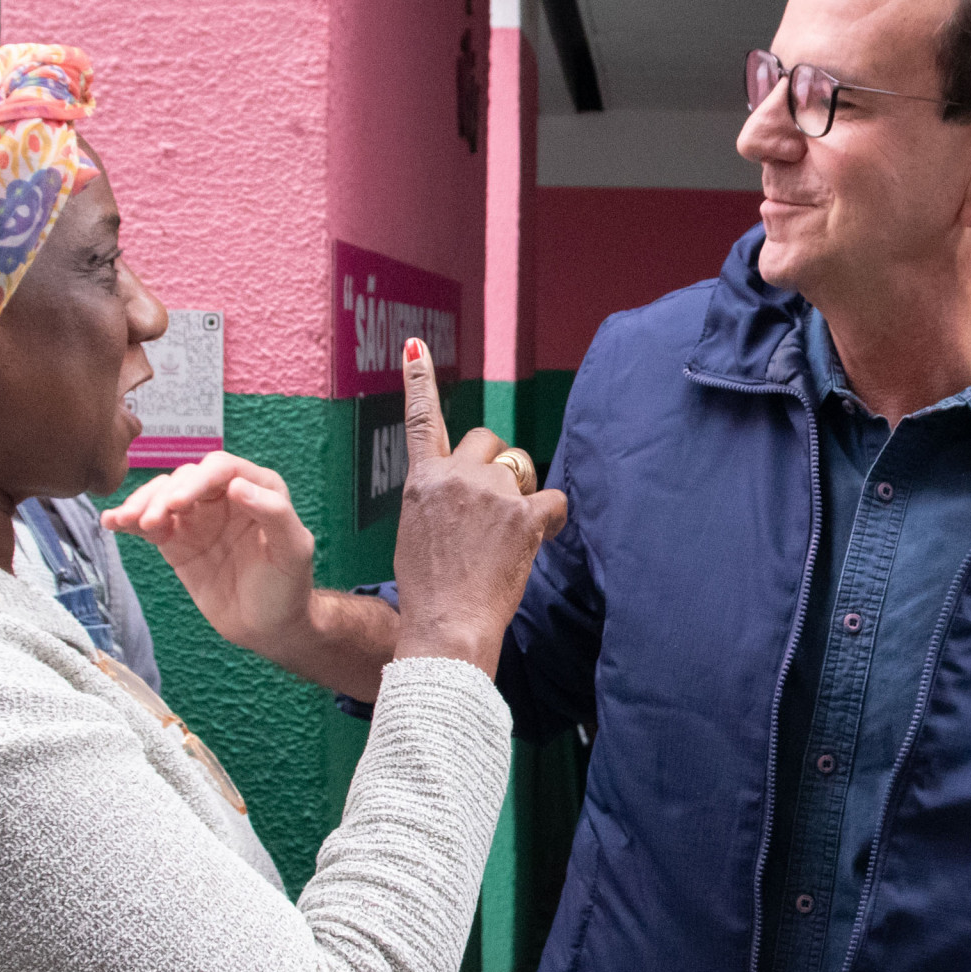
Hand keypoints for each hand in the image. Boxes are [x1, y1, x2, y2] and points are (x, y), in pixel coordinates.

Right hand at [104, 452, 316, 659]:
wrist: (270, 627)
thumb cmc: (289, 586)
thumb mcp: (294, 551)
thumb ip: (274, 514)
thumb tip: (238, 486)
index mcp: (259, 487)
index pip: (221, 469)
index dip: (196, 481)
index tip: (177, 504)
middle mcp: (225, 495)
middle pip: (185, 479)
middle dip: (163, 495)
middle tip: (149, 521)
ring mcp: (198, 517)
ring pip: (162, 496)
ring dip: (141, 504)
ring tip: (124, 521)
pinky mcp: (177, 540)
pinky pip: (149, 522)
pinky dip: (129, 520)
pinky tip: (112, 522)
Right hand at [393, 338, 567, 676]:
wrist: (446, 624)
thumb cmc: (430, 590)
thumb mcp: (417, 533)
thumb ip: (439, 500)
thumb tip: (464, 494)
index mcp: (422, 481)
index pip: (422, 420)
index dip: (419, 381)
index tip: (415, 346)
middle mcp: (455, 476)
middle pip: (487, 441)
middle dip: (496, 465)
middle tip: (493, 509)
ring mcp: (491, 493)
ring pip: (520, 470)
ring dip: (520, 495)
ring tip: (505, 541)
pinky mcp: (523, 515)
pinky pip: (555, 501)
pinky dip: (553, 519)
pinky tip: (539, 541)